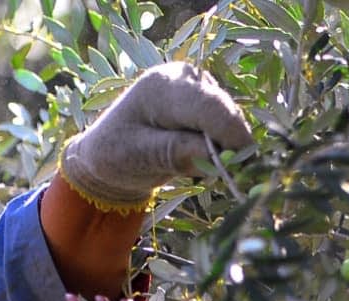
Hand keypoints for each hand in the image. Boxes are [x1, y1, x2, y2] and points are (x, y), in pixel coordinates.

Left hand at [59, 62, 253, 211]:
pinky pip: (227, 125)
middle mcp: (186, 77)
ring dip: (224, 148)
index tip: (240, 166)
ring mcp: (199, 86)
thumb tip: (218, 155)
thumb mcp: (137, 156)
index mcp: (163, 85)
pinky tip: (202, 160)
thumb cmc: (115, 154)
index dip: (230, 135)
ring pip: (229, 119)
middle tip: (223, 176)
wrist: (109, 152)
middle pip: (224, 110)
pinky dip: (221, 146)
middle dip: (229, 144)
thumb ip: (174, 152)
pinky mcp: (208, 101)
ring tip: (199, 169)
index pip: (209, 106)